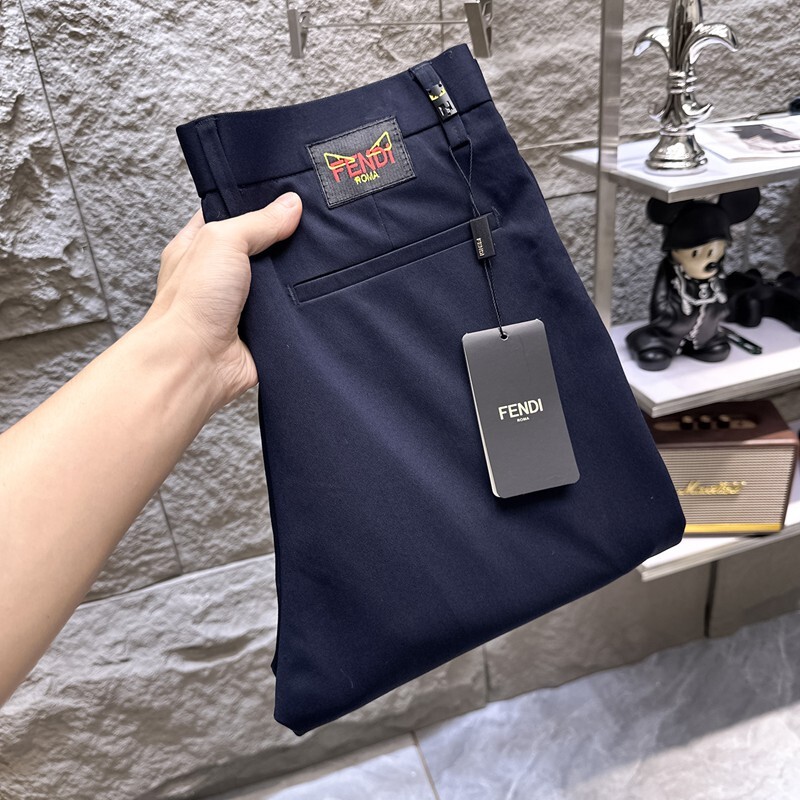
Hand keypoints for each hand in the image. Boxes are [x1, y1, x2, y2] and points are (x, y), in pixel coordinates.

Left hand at [146, 192, 302, 408]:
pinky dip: (304, 305)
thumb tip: (291, 205)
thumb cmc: (191, 302)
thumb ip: (258, 222)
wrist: (197, 362)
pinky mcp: (263, 329)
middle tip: (315, 222)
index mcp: (200, 246)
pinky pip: (290, 311)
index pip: (231, 214)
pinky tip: (323, 290)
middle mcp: (221, 274)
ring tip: (327, 252)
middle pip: (262, 247)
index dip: (257, 203)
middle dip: (285, 238)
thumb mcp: (222, 240)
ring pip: (280, 280)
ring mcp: (243, 303)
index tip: (289, 192)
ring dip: (297, 274)